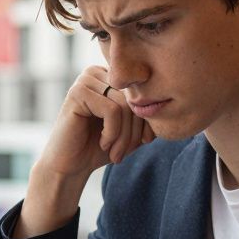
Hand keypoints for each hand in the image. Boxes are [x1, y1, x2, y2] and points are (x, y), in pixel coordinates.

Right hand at [40, 64, 155, 179]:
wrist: (69, 165)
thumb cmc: (98, 148)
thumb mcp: (130, 130)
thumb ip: (147, 116)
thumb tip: (169, 106)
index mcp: (110, 77)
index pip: (142, 93)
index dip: (147, 120)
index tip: (143, 143)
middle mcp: (97, 73)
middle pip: (134, 98)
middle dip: (135, 131)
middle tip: (125, 153)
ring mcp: (85, 80)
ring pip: (125, 105)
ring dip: (124, 135)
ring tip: (116, 153)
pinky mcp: (77, 92)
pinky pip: (112, 110)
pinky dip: (112, 133)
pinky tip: (103, 144)